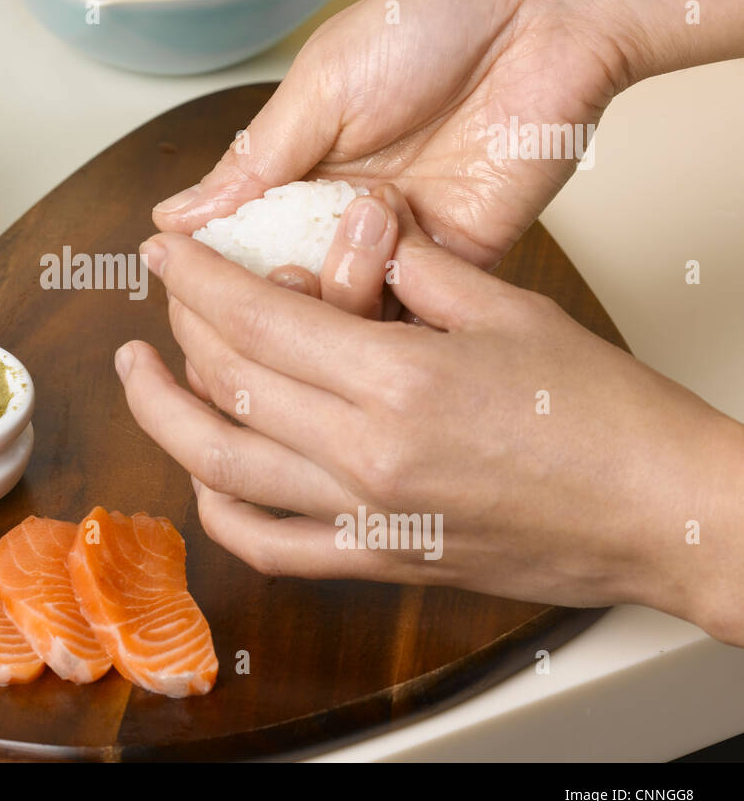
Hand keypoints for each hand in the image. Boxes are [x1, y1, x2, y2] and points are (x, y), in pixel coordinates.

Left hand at [118, 186, 743, 645]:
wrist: (660, 514)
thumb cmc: (606, 418)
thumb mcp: (509, 310)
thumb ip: (419, 271)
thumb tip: (360, 240)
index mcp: (398, 382)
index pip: (258, 319)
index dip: (197, 278)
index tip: (164, 251)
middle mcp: (365, 456)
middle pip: (228, 385)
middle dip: (177, 330)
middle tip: (160, 298)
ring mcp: (365, 517)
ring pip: (223, 469)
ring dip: (164, 417)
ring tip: (140, 375)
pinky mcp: (377, 559)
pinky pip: (269, 545)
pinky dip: (219, 509)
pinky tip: (202, 475)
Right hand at [153, 0, 743, 268]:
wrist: (542, 9)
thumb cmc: (425, 20)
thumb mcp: (317, 88)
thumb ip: (251, 165)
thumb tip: (174, 220)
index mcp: (296, 172)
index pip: (236, 247)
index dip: (212, 274)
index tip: (190, 282)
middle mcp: (339, 216)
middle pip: (286, 293)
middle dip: (274, 293)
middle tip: (285, 265)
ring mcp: (398, 242)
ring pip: (343, 314)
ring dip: (338, 283)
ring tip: (365, 214)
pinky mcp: (459, 258)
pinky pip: (410, 311)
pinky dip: (392, 292)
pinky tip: (393, 239)